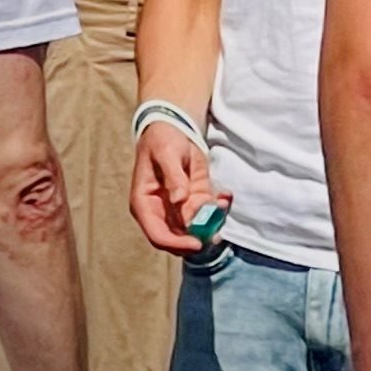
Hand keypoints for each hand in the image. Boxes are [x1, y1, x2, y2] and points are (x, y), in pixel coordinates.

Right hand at [129, 120, 222, 256]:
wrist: (173, 127)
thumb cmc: (163, 140)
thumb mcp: (167, 154)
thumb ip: (173, 177)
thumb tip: (178, 200)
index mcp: (145, 204)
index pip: (157, 234)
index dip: (176, 243)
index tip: (197, 243)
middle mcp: (160, 210)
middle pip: (177, 236)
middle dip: (197, 238)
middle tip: (216, 235)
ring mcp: (177, 206)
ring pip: (194, 226)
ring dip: (211, 222)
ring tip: (222, 206)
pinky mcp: (193, 199)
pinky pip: (206, 211)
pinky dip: (217, 208)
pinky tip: (225, 196)